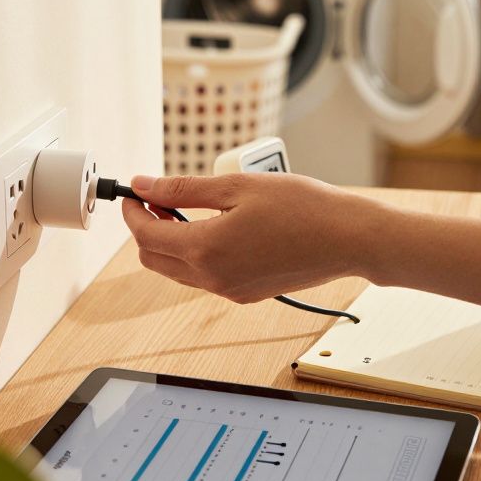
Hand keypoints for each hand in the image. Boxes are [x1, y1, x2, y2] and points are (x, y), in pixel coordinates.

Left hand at [120, 173, 382, 302]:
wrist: (348, 238)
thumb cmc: (303, 207)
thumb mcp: (236, 187)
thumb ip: (184, 189)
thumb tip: (145, 186)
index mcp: (206, 250)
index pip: (146, 236)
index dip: (132, 212)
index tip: (133, 192)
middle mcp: (213, 278)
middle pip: (155, 259)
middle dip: (147, 229)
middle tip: (156, 199)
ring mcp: (230, 290)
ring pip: (178, 271)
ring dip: (171, 242)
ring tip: (184, 209)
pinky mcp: (246, 294)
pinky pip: (206, 277)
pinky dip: (197, 254)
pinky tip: (215, 227)